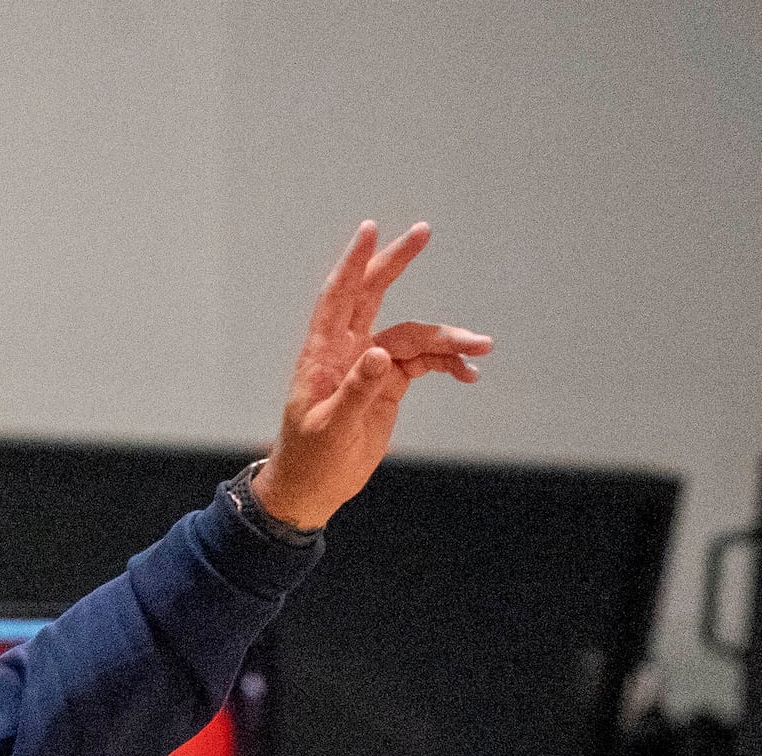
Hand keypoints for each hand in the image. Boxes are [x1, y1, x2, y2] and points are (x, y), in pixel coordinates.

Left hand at [254, 223, 490, 530]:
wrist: (313, 489)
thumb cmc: (310, 458)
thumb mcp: (331, 428)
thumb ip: (357, 391)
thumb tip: (380, 354)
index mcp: (323, 355)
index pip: (337, 298)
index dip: (353, 264)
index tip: (370, 230)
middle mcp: (346, 351)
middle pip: (373, 295)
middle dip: (397, 263)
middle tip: (424, 231)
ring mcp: (370, 365)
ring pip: (413, 336)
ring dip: (447, 338)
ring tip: (482, 347)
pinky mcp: (389, 383)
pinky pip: (424, 362)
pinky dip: (448, 363)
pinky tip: (470, 373)